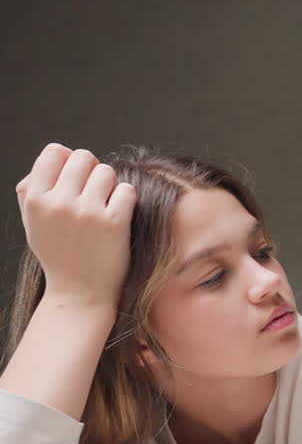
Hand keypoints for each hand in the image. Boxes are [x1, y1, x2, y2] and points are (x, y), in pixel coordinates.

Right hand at [15, 144, 136, 304]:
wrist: (79, 292)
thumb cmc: (58, 253)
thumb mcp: (33, 221)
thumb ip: (35, 186)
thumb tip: (59, 152)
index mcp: (35, 200)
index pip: (54, 151)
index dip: (68, 160)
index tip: (74, 179)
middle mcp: (59, 203)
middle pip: (84, 157)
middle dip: (92, 170)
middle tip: (93, 193)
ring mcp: (87, 213)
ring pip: (107, 171)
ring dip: (110, 185)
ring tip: (104, 205)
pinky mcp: (115, 223)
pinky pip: (127, 190)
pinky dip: (126, 199)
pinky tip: (118, 214)